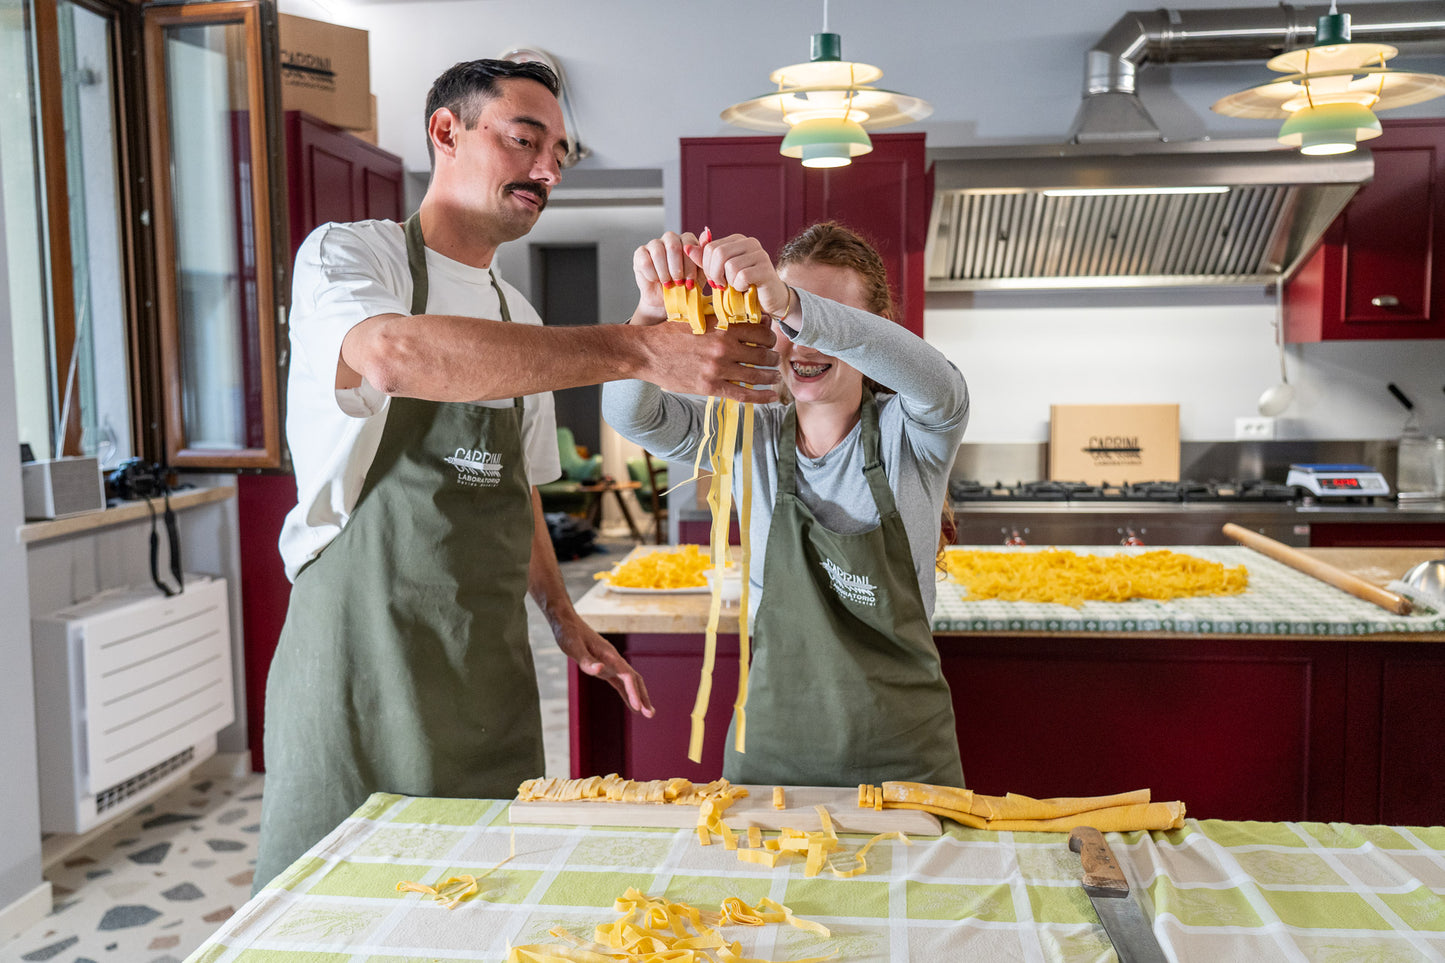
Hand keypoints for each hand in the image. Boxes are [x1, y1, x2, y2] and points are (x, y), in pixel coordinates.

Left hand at [554, 620, 654, 716]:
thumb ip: (587, 661)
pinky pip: (620, 683)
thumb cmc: (569, 634)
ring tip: (647, 713)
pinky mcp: (605, 667)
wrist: (568, 623)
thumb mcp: (573, 647)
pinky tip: (632, 705)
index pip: (627, 676)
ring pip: (630, 682)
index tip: (638, 707)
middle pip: (634, 680)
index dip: (634, 692)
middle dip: (643, 697)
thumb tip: (600, 669)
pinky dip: (627, 694)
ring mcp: (611, 664)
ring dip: (639, 697)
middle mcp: (614, 660)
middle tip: (650, 715)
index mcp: (609, 655)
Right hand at [631, 231, 704, 324]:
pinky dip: (653, 275)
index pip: (689, 243)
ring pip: (658, 253)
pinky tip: (656, 280)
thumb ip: (703, 255)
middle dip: (677, 269)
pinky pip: (645, 261)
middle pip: (673, 246)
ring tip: (668, 284)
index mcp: (687, 241)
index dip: (690, 265)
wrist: (667, 301)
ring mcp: (654, 244)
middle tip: (679, 283)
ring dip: (665, 273)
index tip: (690, 282)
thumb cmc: (685, 286)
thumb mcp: (700, 274)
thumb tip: (707, 234)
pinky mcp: (640, 254)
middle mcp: (670, 238)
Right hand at [637, 319, 779, 403]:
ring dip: (770, 377)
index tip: (769, 342)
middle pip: (763, 354)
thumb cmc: (671, 333)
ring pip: (757, 375)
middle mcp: (723, 347)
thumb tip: (753, 320)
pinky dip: (761, 397)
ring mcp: (717, 368)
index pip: (760, 332)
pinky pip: (743, 394)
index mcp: (722, 327)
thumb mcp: (698, 318)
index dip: (770, 338)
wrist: (647, 352)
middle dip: (772, 357)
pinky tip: (772, 397)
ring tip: (774, 377)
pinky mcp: (710, 387)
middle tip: (774, 360)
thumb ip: (724, 318)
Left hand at [688, 233, 790, 319]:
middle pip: (718, 253)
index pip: (710, 247)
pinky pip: (742, 276)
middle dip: (715, 273)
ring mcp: (759, 254)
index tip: (714, 279)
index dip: (707, 266)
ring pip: (730, 266)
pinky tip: (747, 288)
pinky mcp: (765, 269)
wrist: (770, 300)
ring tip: (737, 286)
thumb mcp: (721, 272)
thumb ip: (705, 260)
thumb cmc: (744, 286)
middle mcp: (750, 242)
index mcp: (737, 240)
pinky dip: (740, 286)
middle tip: (721, 285)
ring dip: (730, 282)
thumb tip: (686, 248)